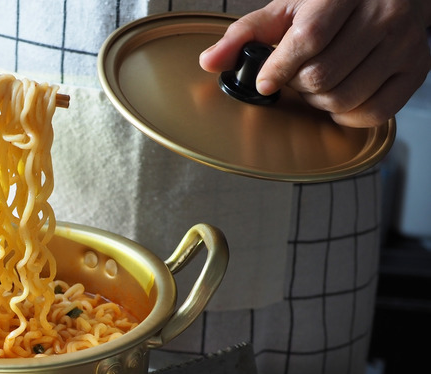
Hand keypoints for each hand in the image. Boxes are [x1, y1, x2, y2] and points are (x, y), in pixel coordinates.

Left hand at [200, 0, 430, 127]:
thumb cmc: (332, 2)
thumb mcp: (287, 9)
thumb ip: (245, 34)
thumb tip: (209, 62)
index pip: (309, 39)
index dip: (280, 68)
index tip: (266, 81)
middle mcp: (382, 15)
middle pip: (323, 76)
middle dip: (297, 85)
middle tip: (296, 76)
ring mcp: (404, 43)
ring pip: (345, 98)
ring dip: (319, 103)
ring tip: (317, 85)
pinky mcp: (417, 68)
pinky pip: (375, 114)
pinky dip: (347, 117)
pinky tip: (339, 99)